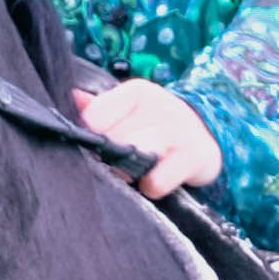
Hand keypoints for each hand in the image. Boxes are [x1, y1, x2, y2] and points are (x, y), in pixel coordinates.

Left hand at [74, 77, 223, 202]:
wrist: (207, 134)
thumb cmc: (155, 125)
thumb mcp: (129, 111)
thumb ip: (98, 108)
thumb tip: (71, 98)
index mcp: (137, 92)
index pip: (95, 116)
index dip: (88, 138)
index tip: (91, 148)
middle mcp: (160, 105)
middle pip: (112, 140)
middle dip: (105, 159)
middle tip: (109, 165)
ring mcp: (179, 131)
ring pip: (133, 157)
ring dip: (124, 172)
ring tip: (128, 174)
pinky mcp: (195, 157)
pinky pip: (157, 181)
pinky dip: (150, 187)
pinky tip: (151, 183)